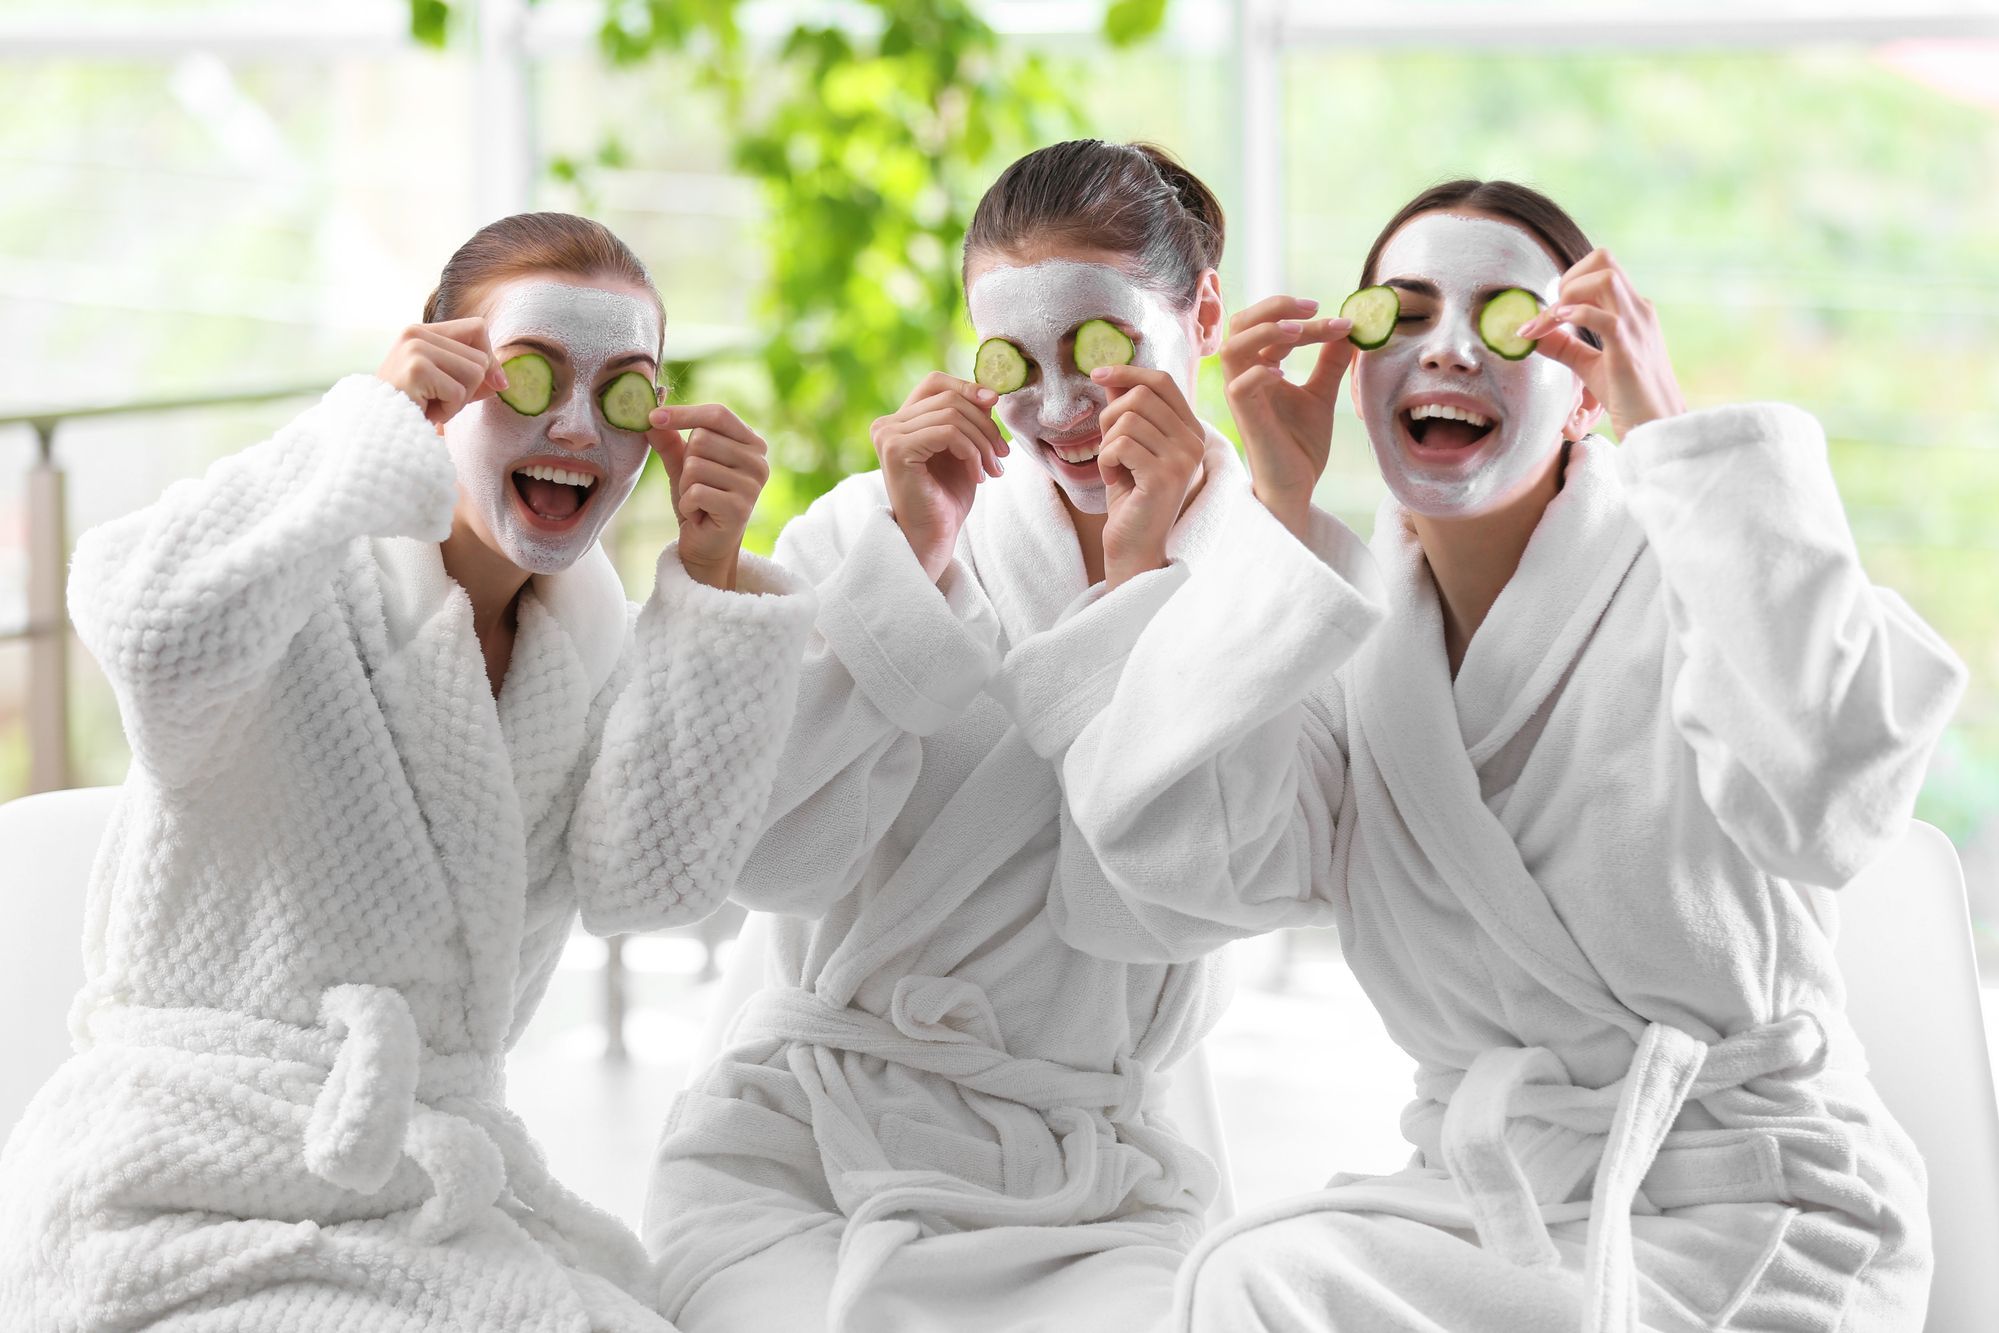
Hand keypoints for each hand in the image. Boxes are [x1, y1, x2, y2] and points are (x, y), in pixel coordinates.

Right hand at [376, 317, 506, 427]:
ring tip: (430, 406)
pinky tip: (424, 412)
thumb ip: (472, 378)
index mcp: (421, 331)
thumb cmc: (408, 409)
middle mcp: (416, 333)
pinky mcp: (417, 369)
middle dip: (469, 389)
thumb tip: (502, 380)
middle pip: (480, 358)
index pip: (477, 328)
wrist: (371, 430)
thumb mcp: (443, 388)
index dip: (490, 357)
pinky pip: (458, 393)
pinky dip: (448, 411)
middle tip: (438, 402)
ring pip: (475, 374)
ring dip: (458, 402)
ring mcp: (415, 348)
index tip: (494, 383)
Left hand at [647, 403, 772, 589]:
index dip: (684, 413)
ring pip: (695, 466)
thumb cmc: (700, 500)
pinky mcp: (739, 508)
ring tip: (699, 501)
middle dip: (686, 463)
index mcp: (751, 443)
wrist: (707, 545)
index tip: (653, 417)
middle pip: (701, 439)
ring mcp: (752, 485)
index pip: (717, 414)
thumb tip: (650, 416)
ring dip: (685, 486)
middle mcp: (758, 461)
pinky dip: (687, 505)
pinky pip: (695, 491)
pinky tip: (699, 515)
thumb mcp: (682, 464)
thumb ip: (669, 439)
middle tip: (697, 485)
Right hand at [870, 373, 1006, 582]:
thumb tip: (988, 392)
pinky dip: (972, 452)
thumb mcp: (963, 450)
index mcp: (900, 421)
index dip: (967, 386)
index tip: (994, 403)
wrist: (933, 539)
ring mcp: (888, 435)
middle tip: (1001, 456)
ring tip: (992, 470)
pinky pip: (948, 432)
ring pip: (953, 414)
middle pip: (949, 398)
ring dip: (982, 442)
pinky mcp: (897, 449)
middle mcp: (888, 424)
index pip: (934, 382)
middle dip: (985, 425)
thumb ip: (968, 420)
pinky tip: (978, 477)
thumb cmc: (946, 500)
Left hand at [1091, 364, 1206, 589]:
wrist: (1133, 544)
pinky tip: (1113, 479)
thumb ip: (1126, 410)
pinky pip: (1121, 444)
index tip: (1098, 375)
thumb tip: (1111, 374)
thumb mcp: (1128, 445)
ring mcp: (1182, 459)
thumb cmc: (1130, 495)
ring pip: (1128, 419)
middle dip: (1110, 417)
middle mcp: (1194, 442)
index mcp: (1190, 430)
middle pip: (1141, 396)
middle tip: (1108, 448)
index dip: (1128, 372)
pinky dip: (1105, 460)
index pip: (1162, 381)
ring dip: (1107, 443)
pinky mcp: (1163, 477)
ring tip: (1113, 468)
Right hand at [1220, 296, 1350, 539]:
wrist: (1296, 487)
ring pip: (1232, 348)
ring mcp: (1242, 397)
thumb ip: (1330, 363)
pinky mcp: (1245, 419)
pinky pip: (1239, 386)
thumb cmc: (1300, 445)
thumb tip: (1347, 330)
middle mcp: (1245, 377)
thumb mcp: (1321, 395)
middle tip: (1313, 308)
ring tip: (1299, 331)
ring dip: (1265, 332)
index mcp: (1261, 368)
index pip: (1268, 324)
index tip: (1337, 317)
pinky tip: (1287, 375)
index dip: (1298, 313)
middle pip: (1240, 323)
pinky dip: (1261, 372)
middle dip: (1274, 307)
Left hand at [1515, 248, 1685, 438]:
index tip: (1545, 314)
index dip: (1568, 282)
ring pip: (1606, 277)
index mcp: (1631, 310)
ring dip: (1570, 292)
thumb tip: (1533, 334)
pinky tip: (1559, 323)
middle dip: (1569, 277)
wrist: (1656, 424)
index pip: (1601, 269)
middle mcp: (1637, 310)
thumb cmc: (1628, 396)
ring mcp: (1636, 326)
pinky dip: (1576, 314)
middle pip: (1604, 259)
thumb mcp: (1589, 365)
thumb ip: (1564, 345)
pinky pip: (1604, 317)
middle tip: (1552, 312)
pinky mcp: (1628, 348)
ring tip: (1553, 319)